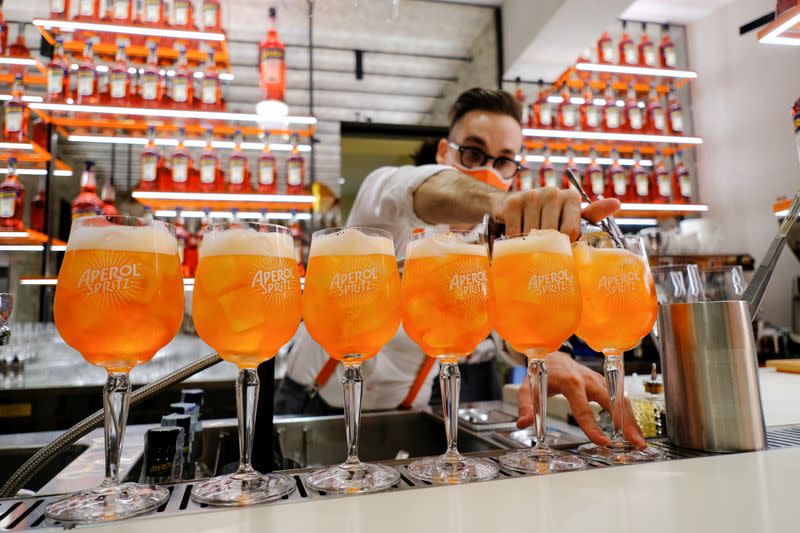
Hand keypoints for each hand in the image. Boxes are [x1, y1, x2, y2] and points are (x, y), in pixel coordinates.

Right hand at [489, 187, 620, 240]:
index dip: (565, 247)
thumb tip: (617, 203)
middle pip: (552, 235)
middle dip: (547, 249)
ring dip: (530, 247)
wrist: (515, 206)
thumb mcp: (571, 216)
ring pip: (533, 234)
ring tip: (530, 251)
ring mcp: (531, 196)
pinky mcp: (512, 203)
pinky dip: (515, 243)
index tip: (560, 251)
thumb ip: (592, 214)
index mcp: (571, 197)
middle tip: (543, 256)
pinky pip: (515, 232)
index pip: (571, 231)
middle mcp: (552, 192)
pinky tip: (517, 243)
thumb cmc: (549, 216)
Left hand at [516, 351, 645, 447]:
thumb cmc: (541, 370)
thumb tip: (523, 423)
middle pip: (612, 402)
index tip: (603, 442)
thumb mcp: (528, 387)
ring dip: (632, 420)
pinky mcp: (603, 382)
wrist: (550, 352)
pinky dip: (629, 413)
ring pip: (620, 400)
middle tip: (636, 443)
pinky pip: (619, 397)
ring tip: (639, 441)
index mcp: (571, 382)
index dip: (593, 428)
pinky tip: (633, 428)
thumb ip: (526, 406)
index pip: (583, 410)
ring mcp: (598, 379)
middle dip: (626, 424)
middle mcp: (588, 379)